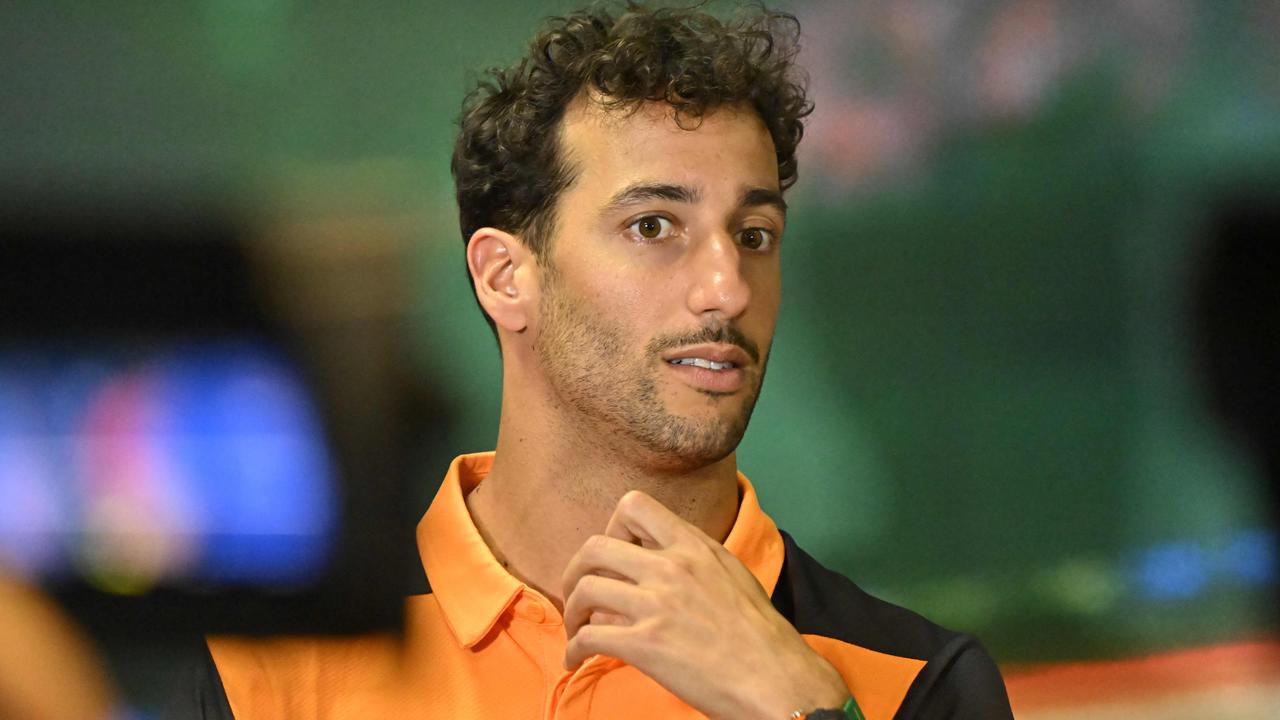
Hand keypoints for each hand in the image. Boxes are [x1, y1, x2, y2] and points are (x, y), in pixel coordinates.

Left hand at [561, 490, 848, 719]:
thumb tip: (663, 557)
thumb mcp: (732, 574)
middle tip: (578, 594)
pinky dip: (573, 649)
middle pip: (594, 547)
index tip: (614, 558)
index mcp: (694, 546)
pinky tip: (577, 660)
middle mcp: (671, 566)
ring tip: (577, 629)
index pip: (633, 506)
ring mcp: (657, 604)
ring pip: (585, 589)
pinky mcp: (646, 644)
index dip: (612, 529)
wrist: (778, 680)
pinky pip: (589, 637)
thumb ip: (695, 559)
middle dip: (575, 572)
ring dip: (571, 612)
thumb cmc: (762, 635)